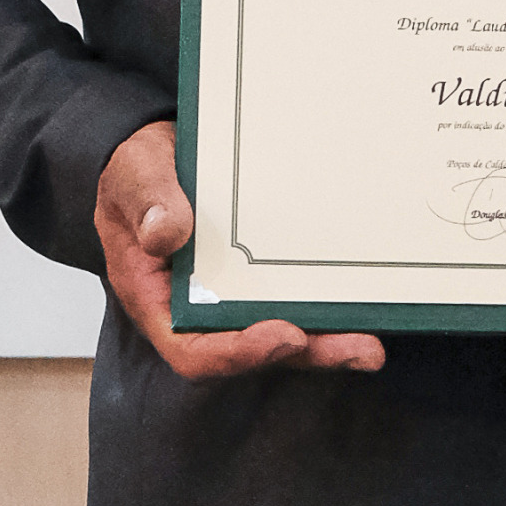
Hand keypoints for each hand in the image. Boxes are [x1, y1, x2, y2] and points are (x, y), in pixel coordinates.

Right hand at [94, 122, 384, 382]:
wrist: (162, 151)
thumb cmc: (139, 170)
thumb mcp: (134, 174)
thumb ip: (146, 201)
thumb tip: (165, 234)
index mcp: (155, 300)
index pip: (193, 350)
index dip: (238, 354)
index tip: (284, 335)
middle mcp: (198, 310)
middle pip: (252, 352)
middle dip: (308, 353)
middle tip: (360, 350)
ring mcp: (234, 298)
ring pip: (284, 334)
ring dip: (329, 343)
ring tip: (372, 345)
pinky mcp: (262, 280)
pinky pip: (297, 302)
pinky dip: (331, 310)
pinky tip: (369, 305)